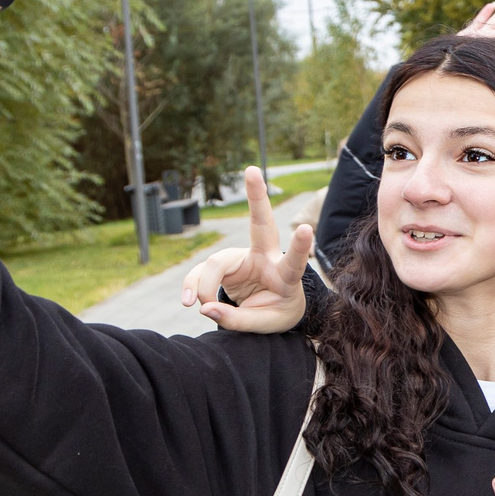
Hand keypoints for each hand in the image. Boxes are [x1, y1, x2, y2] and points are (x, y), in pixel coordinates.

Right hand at [181, 168, 315, 331]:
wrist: (271, 309)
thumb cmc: (275, 312)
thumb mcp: (263, 325)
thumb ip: (236, 320)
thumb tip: (205, 308)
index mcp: (284, 276)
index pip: (293, 262)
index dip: (299, 247)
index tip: (307, 228)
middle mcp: (264, 259)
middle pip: (260, 224)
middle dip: (256, 196)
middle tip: (252, 170)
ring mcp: (242, 258)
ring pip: (215, 263)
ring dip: (203, 286)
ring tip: (201, 307)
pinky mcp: (223, 264)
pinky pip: (200, 274)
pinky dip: (192, 287)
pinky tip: (187, 301)